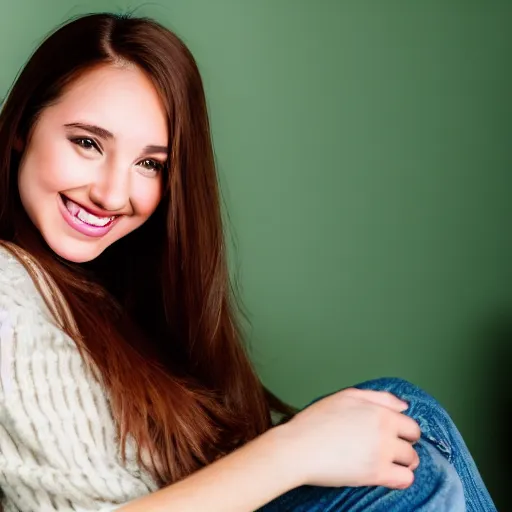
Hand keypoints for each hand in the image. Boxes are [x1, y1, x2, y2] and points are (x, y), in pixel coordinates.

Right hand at [276, 388, 420, 489]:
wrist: (299, 447)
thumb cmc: (317, 420)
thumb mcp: (346, 396)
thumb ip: (378, 397)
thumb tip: (403, 406)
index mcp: (380, 412)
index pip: (411, 424)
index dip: (403, 430)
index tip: (394, 435)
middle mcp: (385, 432)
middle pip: (413, 444)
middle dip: (404, 446)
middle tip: (388, 449)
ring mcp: (382, 453)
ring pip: (411, 462)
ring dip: (403, 463)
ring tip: (385, 463)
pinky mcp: (375, 474)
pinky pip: (405, 480)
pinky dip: (400, 479)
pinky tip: (386, 476)